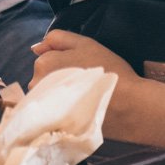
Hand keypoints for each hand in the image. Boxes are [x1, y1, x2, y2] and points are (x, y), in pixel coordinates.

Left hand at [31, 30, 157, 139]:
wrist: (128, 105)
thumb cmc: (107, 69)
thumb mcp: (85, 44)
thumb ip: (58, 39)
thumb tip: (36, 47)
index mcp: (43, 64)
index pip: (45, 59)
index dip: (63, 60)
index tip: (81, 66)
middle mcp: (37, 86)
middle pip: (43, 78)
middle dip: (58, 78)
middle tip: (84, 82)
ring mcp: (44, 107)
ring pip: (47, 96)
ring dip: (60, 95)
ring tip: (83, 97)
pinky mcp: (53, 125)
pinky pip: (52, 114)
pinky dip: (63, 111)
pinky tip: (80, 110)